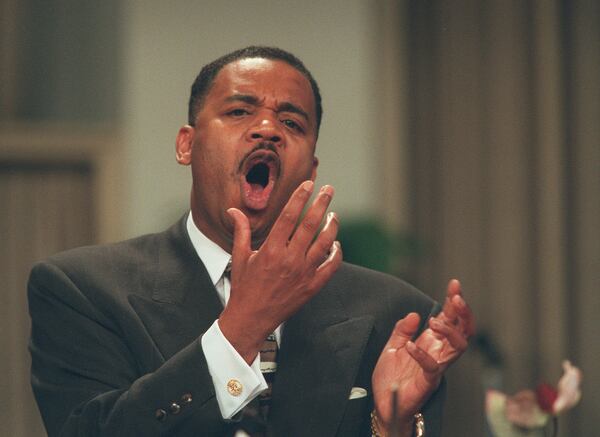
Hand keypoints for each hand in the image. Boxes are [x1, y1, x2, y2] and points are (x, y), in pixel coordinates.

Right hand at [218, 181, 342, 362]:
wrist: (251, 319)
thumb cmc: (243, 287)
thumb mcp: (240, 257)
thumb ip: (241, 231)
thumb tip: (233, 210)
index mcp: (271, 250)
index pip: (289, 216)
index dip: (300, 197)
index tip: (308, 184)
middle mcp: (289, 260)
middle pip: (310, 225)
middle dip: (321, 204)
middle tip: (329, 190)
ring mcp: (303, 274)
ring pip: (325, 243)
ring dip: (331, 226)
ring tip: (334, 214)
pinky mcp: (312, 287)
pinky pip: (331, 266)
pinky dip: (336, 253)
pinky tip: (335, 243)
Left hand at [372, 279, 474, 435]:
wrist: (384, 403)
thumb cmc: (391, 376)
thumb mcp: (392, 346)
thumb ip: (402, 329)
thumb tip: (414, 314)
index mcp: (432, 341)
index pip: (450, 318)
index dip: (454, 301)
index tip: (455, 284)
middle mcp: (439, 352)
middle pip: (463, 331)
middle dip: (463, 313)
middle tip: (457, 298)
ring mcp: (437, 367)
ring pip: (458, 348)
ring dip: (449, 331)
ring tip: (433, 321)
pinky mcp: (428, 382)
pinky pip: (433, 367)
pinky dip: (423, 355)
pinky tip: (410, 345)